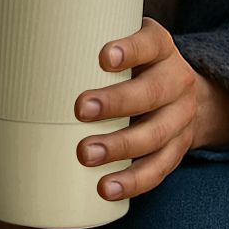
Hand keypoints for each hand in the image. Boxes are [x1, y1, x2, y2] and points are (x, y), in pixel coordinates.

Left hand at [73, 17, 228, 200]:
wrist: (189, 89)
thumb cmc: (136, 62)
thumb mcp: (130, 44)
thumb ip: (93, 39)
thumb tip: (40, 52)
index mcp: (161, 49)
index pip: (148, 44)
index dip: (129, 50)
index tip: (103, 56)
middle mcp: (178, 81)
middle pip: (151, 93)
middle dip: (116, 103)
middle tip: (81, 109)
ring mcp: (181, 118)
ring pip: (155, 136)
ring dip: (120, 147)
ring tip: (85, 155)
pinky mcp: (178, 147)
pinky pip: (159, 167)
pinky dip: (133, 181)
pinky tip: (106, 189)